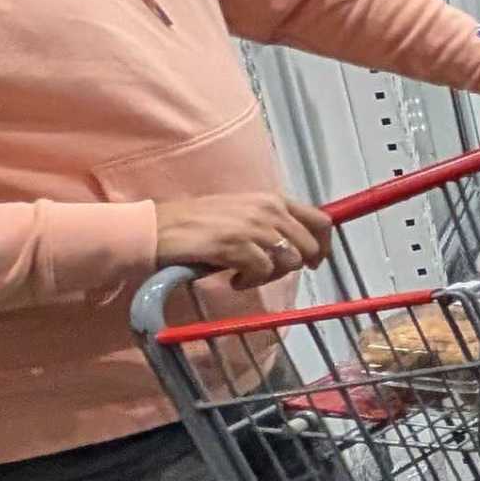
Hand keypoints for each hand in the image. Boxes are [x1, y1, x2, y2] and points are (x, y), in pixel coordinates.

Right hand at [151, 192, 333, 286]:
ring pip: (288, 261)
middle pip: (308, 246)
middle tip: (265, 273)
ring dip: (269, 275)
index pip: (321, 220)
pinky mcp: (235, 245)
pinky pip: (262, 271)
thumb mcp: (241, 213)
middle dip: (292, 267)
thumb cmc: (196, 223)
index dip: (323, 246)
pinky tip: (231, 279)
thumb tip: (296, 246)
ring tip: (243, 275)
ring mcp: (252, 226)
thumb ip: (270, 223)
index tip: (313, 263)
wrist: (156, 229)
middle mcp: (267, 209)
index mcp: (272, 198)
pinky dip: (250, 282)